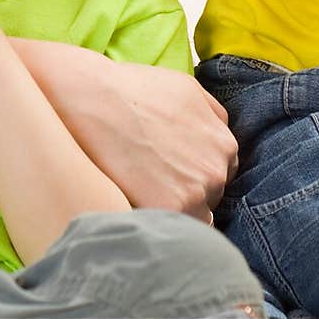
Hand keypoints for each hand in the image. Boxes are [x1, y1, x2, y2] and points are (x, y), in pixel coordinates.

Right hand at [39, 49, 237, 221]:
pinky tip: (139, 201)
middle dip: (188, 188)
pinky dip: (160, 222)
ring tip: (145, 190)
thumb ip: (213, 115)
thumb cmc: (136, 89)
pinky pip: (173, 230)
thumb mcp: (188, 89)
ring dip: (176, 209)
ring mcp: (195, 194)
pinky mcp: (169, 211)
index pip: (221, 171)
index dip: (195, 169)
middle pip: (210, 195)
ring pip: (194, 217)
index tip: (173, 165)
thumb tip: (219, 135)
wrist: (94, 99)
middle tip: (155, 175)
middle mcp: (216, 171)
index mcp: (224, 144)